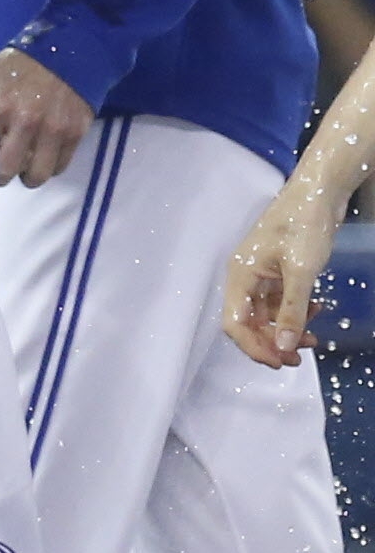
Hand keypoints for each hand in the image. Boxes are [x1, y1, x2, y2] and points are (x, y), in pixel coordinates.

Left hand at [0, 48, 93, 187]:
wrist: (65, 50)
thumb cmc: (19, 66)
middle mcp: (26, 120)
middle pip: (7, 171)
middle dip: (1, 174)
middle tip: (0, 168)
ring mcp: (53, 129)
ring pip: (36, 176)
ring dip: (28, 176)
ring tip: (23, 165)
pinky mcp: (75, 133)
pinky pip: (59, 168)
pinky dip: (50, 167)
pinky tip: (41, 155)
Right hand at [225, 184, 341, 368]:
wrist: (319, 191)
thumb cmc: (304, 224)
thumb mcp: (301, 271)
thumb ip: (291, 310)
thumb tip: (284, 346)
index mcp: (240, 276)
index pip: (235, 323)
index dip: (253, 347)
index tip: (279, 361)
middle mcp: (245, 278)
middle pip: (250, 323)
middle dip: (273, 342)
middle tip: (298, 358)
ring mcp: (262, 274)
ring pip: (267, 315)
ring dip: (287, 330)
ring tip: (313, 338)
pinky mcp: (278, 270)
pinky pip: (281, 302)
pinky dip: (296, 312)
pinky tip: (315, 311)